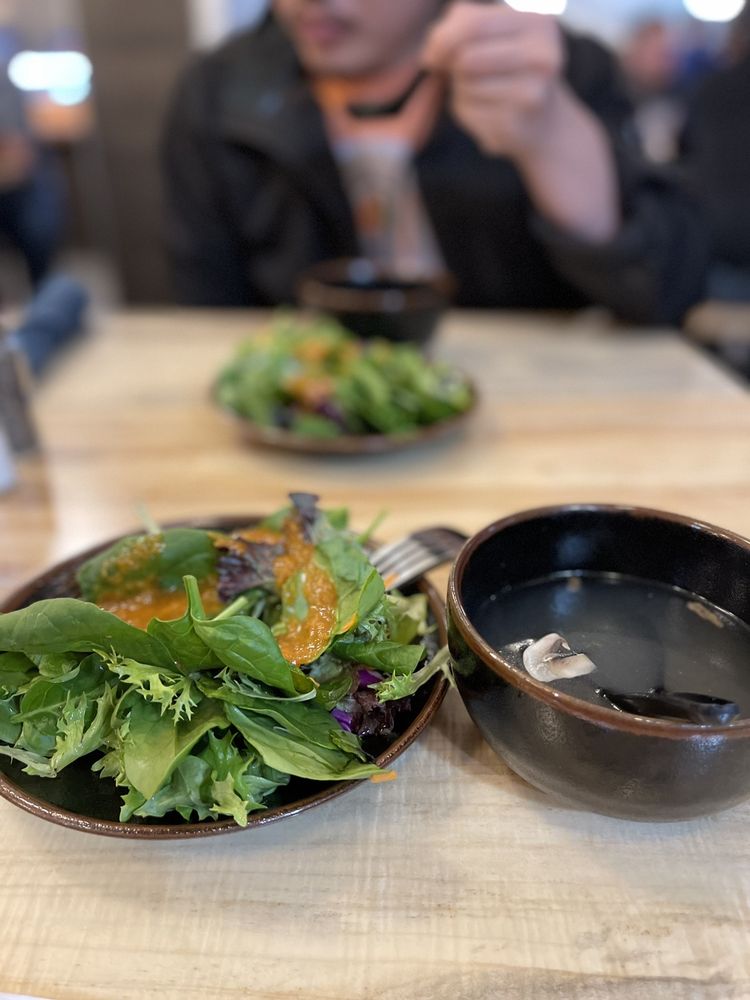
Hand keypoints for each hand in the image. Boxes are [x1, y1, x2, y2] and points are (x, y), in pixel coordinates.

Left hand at [423, 4, 565, 163]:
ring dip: (462, 91)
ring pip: (465, 86)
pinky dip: (468, 114)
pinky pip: (468, 114)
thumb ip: (458, 26)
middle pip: (466, 58)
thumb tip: (432, 54)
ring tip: (486, 94)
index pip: (473, 24)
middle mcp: (542, 58)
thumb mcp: (489, 33)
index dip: (442, 40)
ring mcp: (533, 94)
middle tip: (471, 75)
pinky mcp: (515, 126)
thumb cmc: (508, 69)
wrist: (542, 122)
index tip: (434, 56)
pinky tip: (490, 114)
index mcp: (538, 25)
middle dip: (456, 68)